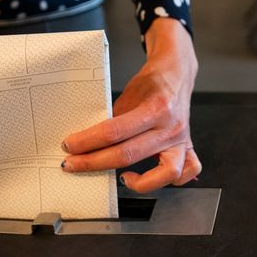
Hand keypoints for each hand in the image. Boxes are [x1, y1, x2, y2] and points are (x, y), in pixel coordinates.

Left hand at [62, 17, 200, 193]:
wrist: (177, 73)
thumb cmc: (151, 83)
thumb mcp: (128, 94)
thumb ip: (113, 120)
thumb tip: (87, 141)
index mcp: (155, 108)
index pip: (115, 131)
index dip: (87, 141)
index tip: (69, 146)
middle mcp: (170, 127)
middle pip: (128, 154)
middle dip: (94, 162)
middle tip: (72, 163)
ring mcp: (181, 139)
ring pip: (166, 173)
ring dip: (140, 182)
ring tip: (120, 178)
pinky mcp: (187, 147)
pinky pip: (187, 172)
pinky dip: (169, 181)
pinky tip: (148, 179)